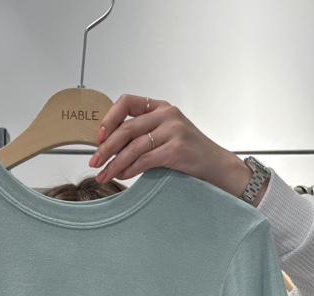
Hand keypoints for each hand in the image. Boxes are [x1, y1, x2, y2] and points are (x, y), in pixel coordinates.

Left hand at [89, 94, 257, 200]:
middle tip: (95, 161)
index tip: (98, 136)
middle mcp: (167, 115)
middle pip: (126, 127)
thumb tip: (111, 147)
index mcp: (161, 107)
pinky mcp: (177, 149)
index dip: (109, 118)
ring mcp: (173, 130)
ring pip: (134, 146)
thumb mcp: (167, 136)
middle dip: (106, 147)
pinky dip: (130, 169)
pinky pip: (145, 160)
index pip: (127, 102)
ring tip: (104, 175)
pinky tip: (122, 176)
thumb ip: (144, 134)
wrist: (218, 167)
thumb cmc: (191, 154)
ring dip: (115, 163)